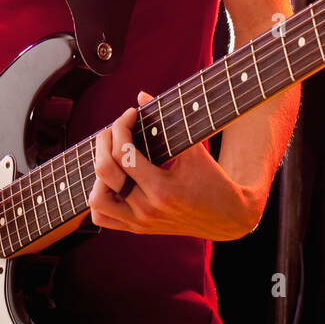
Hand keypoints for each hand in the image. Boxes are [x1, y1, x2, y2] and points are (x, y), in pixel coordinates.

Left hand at [87, 92, 260, 240]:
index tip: (131, 114)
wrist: (228, 217)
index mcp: (162, 189)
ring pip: (97, 200)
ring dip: (98, 174)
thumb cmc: (214, 179)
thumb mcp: (194, 149)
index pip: (124, 153)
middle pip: (105, 172)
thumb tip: (140, 95)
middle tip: (114, 129)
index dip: (122, 126)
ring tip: (111, 156)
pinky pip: (102, 218)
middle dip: (104, 142)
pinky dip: (99, 197)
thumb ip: (167, 120)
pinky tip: (111, 179)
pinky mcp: (137, 228)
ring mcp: (140, 222)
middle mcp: (147, 209)